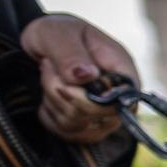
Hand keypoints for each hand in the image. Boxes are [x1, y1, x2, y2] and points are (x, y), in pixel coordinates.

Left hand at [20, 14, 139, 145]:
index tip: (65, 82)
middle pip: (99, 116)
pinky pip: (65, 133)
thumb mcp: (57, 33)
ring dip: (52, 100)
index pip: (125, 100)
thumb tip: (87, 75)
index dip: (94, 99)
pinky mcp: (86, 128)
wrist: (41, 45)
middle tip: (48, 66)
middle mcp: (118, 97)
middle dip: (62, 93)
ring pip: (78, 126)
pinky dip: (48, 114)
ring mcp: (104, 116)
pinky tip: (47, 94)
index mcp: (122, 70)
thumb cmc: (55, 34)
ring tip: (48, 75)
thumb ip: (71, 54)